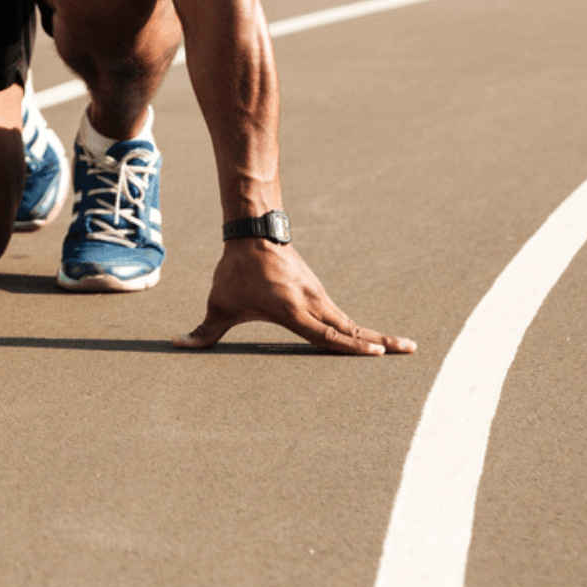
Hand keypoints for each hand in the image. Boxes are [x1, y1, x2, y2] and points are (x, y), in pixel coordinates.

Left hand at [174, 241, 414, 355]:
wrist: (253, 233)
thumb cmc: (235, 272)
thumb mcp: (218, 304)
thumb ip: (202, 332)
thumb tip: (175, 345)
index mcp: (293, 310)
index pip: (327, 334)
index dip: (351, 346)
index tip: (376, 353)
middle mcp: (313, 303)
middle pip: (351, 328)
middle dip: (380, 342)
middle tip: (410, 351)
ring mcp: (319, 296)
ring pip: (350, 322)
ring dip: (375, 335)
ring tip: (402, 348)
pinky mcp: (318, 291)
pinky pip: (342, 316)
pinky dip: (360, 328)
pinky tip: (372, 339)